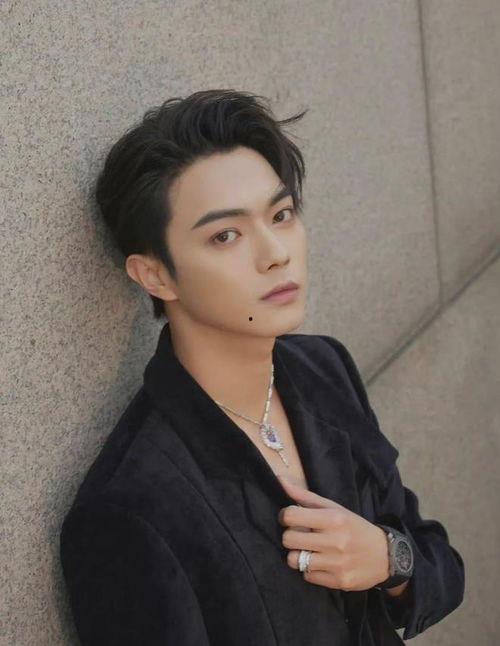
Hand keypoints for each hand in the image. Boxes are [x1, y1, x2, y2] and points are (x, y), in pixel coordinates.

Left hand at [277, 475, 389, 591]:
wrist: (386, 556)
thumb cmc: (354, 527)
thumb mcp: (334, 508)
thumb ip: (305, 496)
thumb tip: (279, 480)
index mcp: (333, 519)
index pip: (290, 516)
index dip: (285, 516)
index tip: (291, 518)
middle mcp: (335, 541)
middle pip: (288, 539)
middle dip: (290, 536)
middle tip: (299, 535)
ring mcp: (337, 563)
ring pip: (293, 560)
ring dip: (297, 555)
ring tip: (308, 551)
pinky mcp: (338, 582)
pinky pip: (307, 576)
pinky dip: (309, 570)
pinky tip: (320, 563)